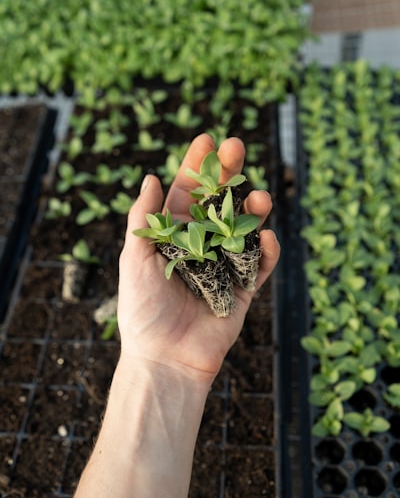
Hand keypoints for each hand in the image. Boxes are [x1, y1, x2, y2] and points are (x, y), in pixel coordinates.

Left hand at [117, 134, 279, 384]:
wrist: (165, 358)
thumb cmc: (143, 310)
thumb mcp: (135, 259)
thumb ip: (144, 219)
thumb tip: (149, 176)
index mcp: (173, 236)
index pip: (186, 193)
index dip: (196, 166)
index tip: (207, 138)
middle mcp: (200, 245)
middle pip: (219, 202)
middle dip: (229, 174)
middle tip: (237, 147)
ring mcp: (224, 265)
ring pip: (245, 229)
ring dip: (254, 210)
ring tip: (260, 196)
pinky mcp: (243, 290)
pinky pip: (260, 265)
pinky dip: (267, 251)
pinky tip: (269, 237)